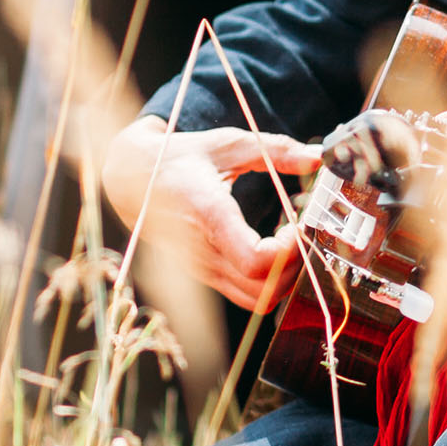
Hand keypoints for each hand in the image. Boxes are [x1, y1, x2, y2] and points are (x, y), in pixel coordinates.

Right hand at [102, 118, 323, 310]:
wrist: (129, 180)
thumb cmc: (179, 159)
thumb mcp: (227, 144)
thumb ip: (275, 150)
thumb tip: (316, 157)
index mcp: (208, 214)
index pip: (255, 260)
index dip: (288, 252)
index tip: (298, 226)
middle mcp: (203, 250)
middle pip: (263, 291)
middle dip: (295, 269)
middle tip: (303, 236)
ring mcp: (201, 269)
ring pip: (256, 301)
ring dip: (284, 279)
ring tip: (290, 244)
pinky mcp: (203, 275)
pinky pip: (244, 295)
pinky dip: (268, 281)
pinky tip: (273, 249)